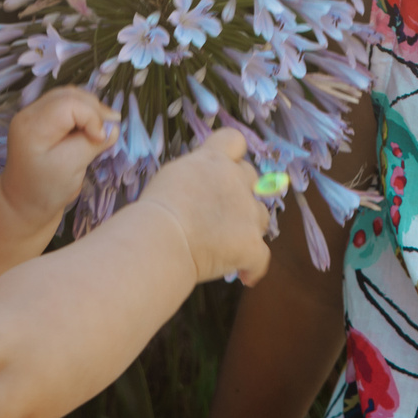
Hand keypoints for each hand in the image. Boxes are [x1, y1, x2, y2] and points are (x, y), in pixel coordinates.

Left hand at [0, 87, 114, 233]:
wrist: (24, 204)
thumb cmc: (46, 190)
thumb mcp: (70, 168)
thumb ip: (91, 144)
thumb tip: (113, 127)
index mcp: (32, 126)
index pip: (69, 104)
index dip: (91, 116)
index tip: (100, 140)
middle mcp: (30, 114)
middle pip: (70, 95)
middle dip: (94, 109)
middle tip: (111, 128)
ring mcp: (34, 115)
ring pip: (70, 97)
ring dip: (91, 109)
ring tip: (104, 128)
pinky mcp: (42, 121)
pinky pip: (66, 106)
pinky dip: (84, 113)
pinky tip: (93, 128)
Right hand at [137, 130, 271, 286]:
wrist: (162, 238)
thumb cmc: (155, 207)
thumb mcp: (171, 176)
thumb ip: (194, 175)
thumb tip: (198, 187)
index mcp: (213, 160)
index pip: (234, 140)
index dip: (232, 154)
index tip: (223, 167)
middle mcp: (236, 180)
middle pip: (251, 178)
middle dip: (240, 192)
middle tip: (219, 212)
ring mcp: (248, 213)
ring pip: (261, 217)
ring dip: (248, 227)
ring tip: (227, 244)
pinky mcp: (251, 244)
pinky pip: (261, 259)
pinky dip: (253, 268)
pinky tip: (245, 276)